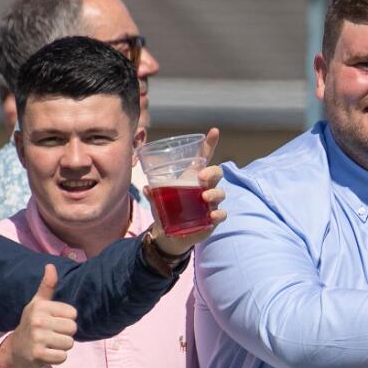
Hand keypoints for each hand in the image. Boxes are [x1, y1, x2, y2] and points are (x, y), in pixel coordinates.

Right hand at [0, 265, 77, 367]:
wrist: (15, 350)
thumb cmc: (32, 324)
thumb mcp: (37, 304)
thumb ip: (47, 286)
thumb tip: (50, 265)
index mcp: (40, 306)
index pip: (73, 314)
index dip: (66, 320)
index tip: (53, 322)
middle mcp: (37, 320)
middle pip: (72, 328)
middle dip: (65, 334)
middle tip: (51, 335)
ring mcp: (37, 338)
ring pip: (69, 343)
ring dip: (62, 347)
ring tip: (49, 344)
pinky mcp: (38, 354)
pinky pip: (63, 357)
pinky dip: (58, 358)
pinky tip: (47, 354)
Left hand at [147, 128, 227, 257]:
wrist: (170, 236)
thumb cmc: (167, 212)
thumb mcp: (157, 201)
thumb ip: (153, 193)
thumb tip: (146, 187)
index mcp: (192, 177)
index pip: (204, 157)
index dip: (210, 144)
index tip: (214, 131)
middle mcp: (205, 187)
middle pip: (216, 173)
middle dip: (212, 172)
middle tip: (201, 177)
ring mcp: (210, 203)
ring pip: (220, 192)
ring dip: (214, 193)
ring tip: (204, 197)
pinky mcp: (212, 218)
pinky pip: (221, 214)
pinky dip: (218, 214)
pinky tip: (212, 216)